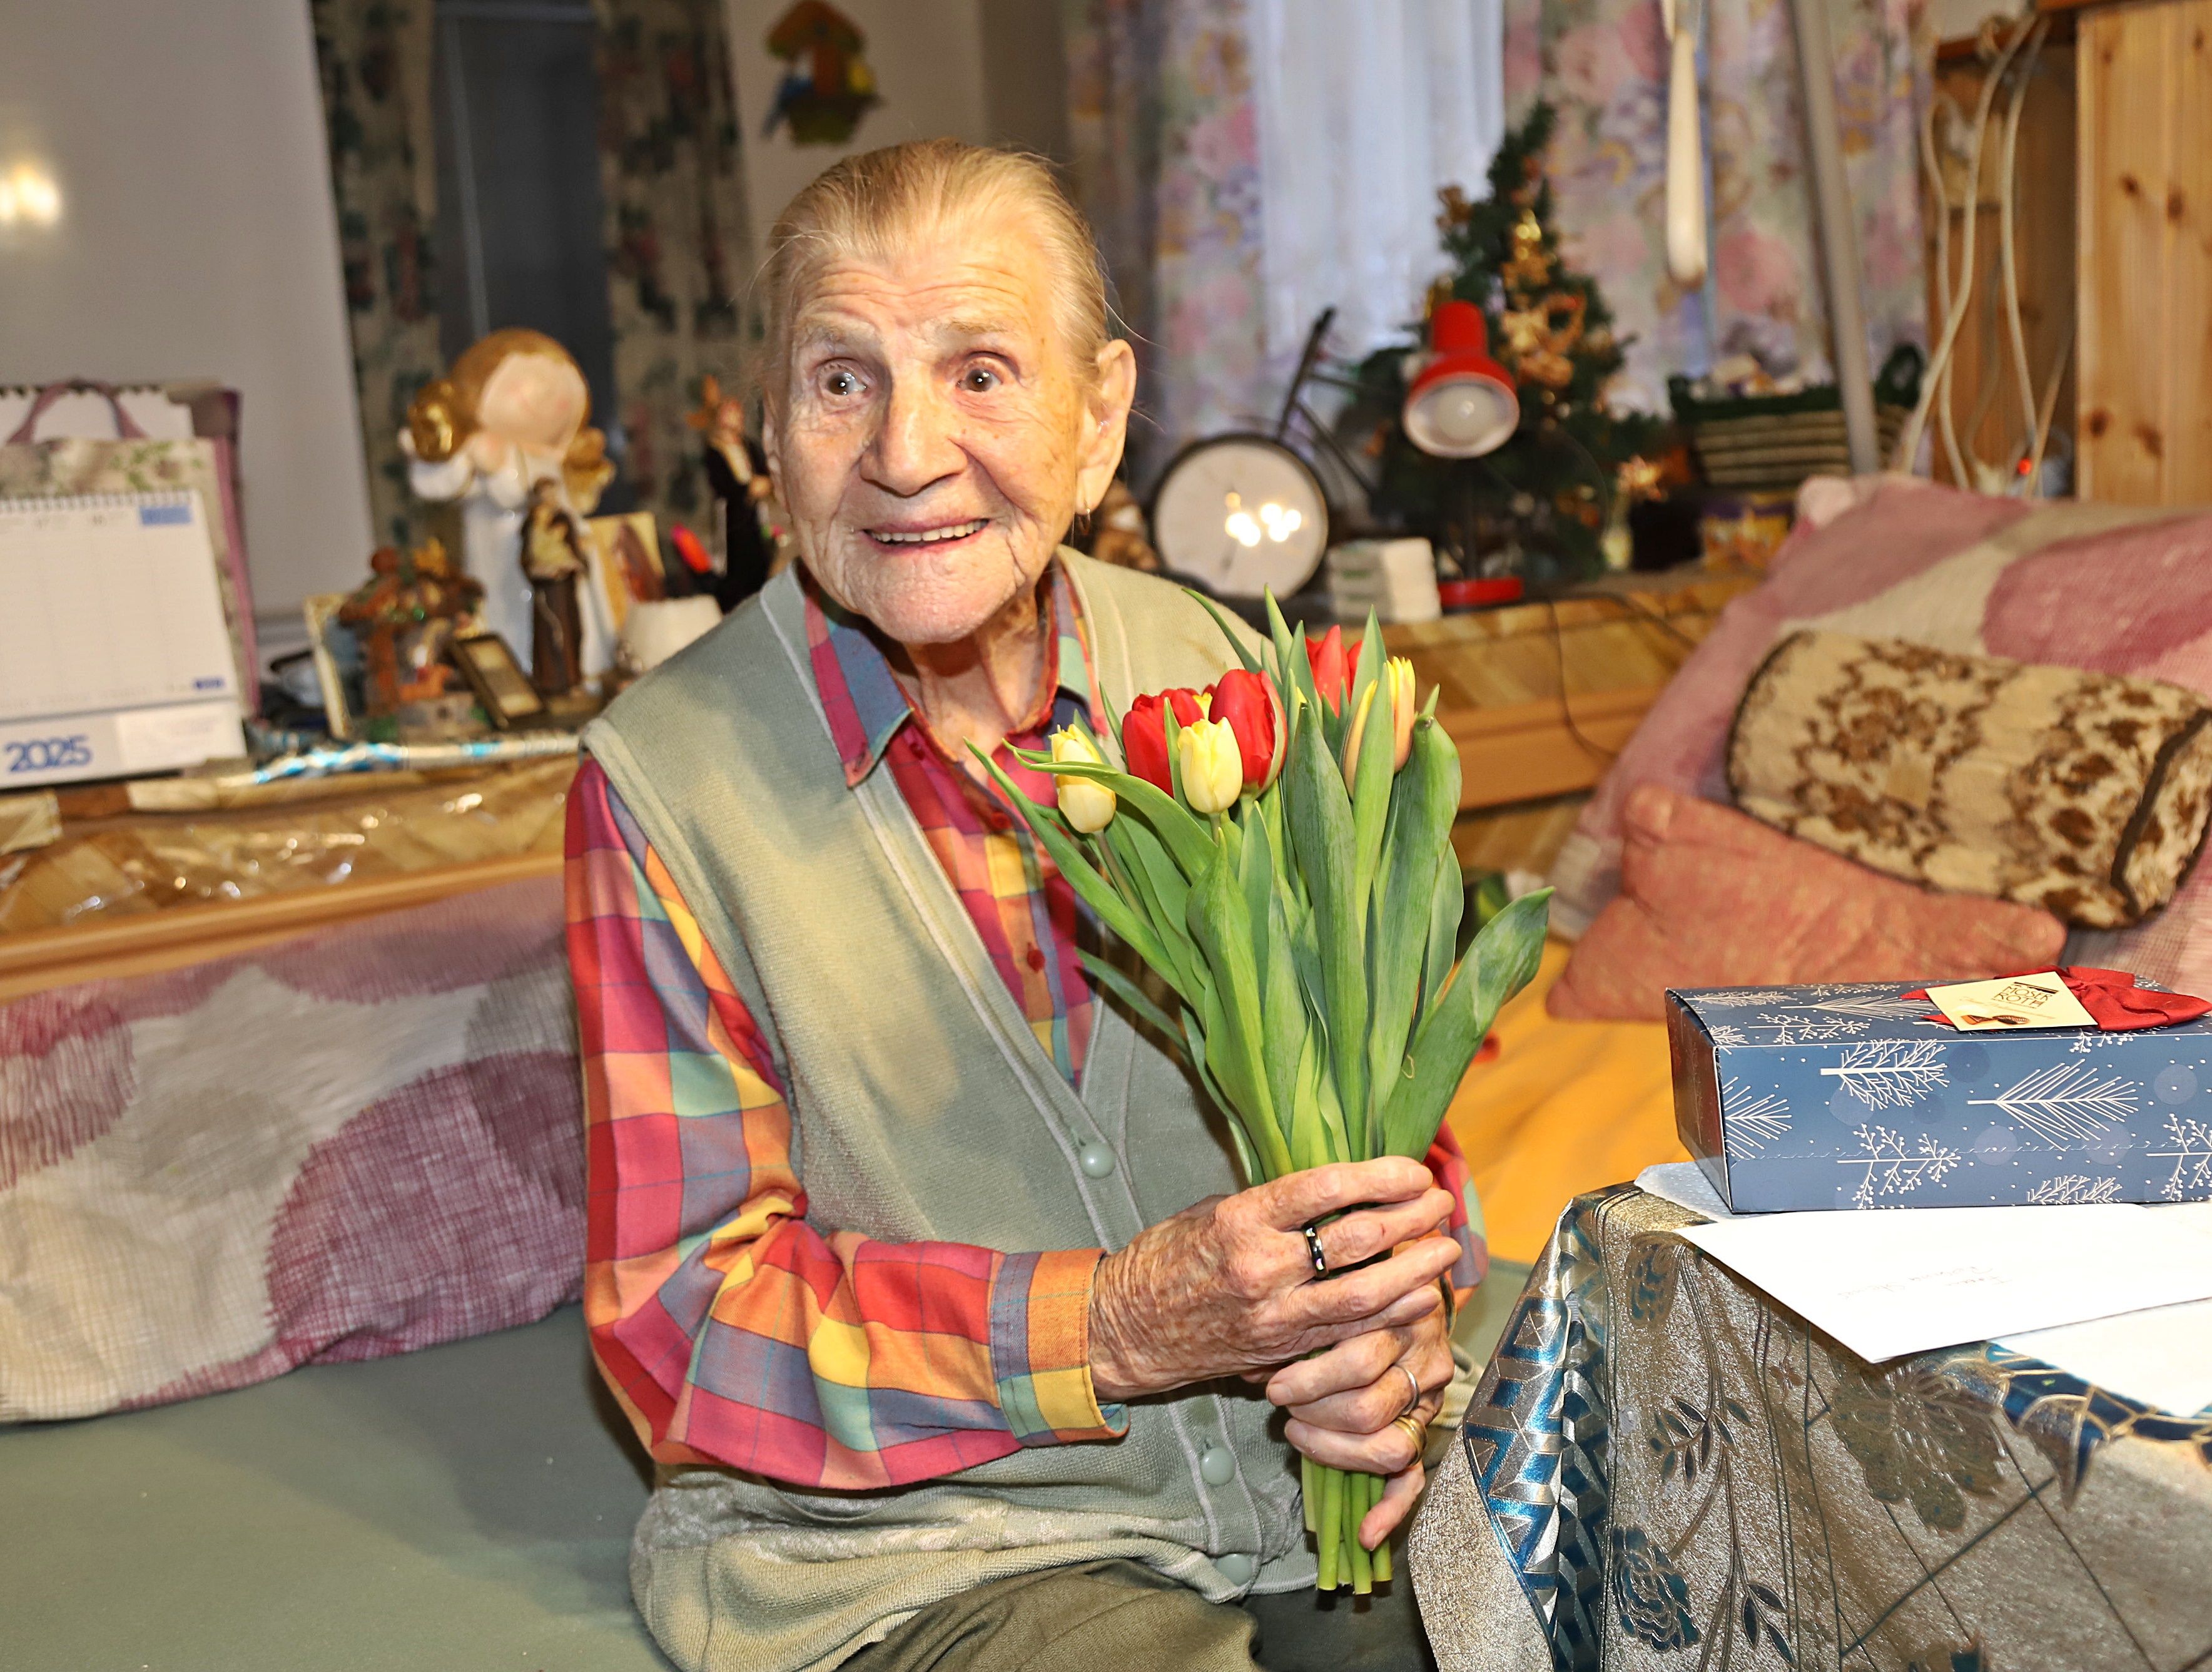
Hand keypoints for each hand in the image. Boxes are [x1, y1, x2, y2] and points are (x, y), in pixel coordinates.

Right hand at [1088, 1158, 1458, 1401]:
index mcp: (1241, 1219)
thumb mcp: (1211, 1211)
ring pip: (1363, 1294)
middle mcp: (1260, 1267)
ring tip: (1445, 1249)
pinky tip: (1421, 1296)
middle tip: (1441, 1203)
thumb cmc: (1167, 1258)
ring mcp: (1274, 1314)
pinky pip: (1348, 1332)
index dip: (1379, 1178)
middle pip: (1355, 1241)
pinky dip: (1392, 1314)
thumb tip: (1337, 1187)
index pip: (1324, 1189)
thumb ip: (1272, 1205)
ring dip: (1414, 1270)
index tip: (1414, 1170)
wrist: (1128, 1327)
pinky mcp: (1282, 1349)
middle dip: (1409, 1220)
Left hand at [1263, 1288, 1452, 1548]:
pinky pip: (1414, 1478)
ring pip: (1387, 1444)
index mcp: (1399, 1317)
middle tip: (1282, 1401)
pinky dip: (1390, 1511)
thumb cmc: (1353, 1284)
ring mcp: (1428, 1397)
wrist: (1406, 1276)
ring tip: (1299, 1432)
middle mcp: (1420, 1359)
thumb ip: (1304, 1316)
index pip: (1359, 1362)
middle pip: (1368, 1407)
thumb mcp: (1329, 1286)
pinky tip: (1366, 1533)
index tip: (1272, 1385)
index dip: (1309, 1381)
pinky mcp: (1425, 1429)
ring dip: (1334, 1449)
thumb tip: (1251, 1366)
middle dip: (1315, 1412)